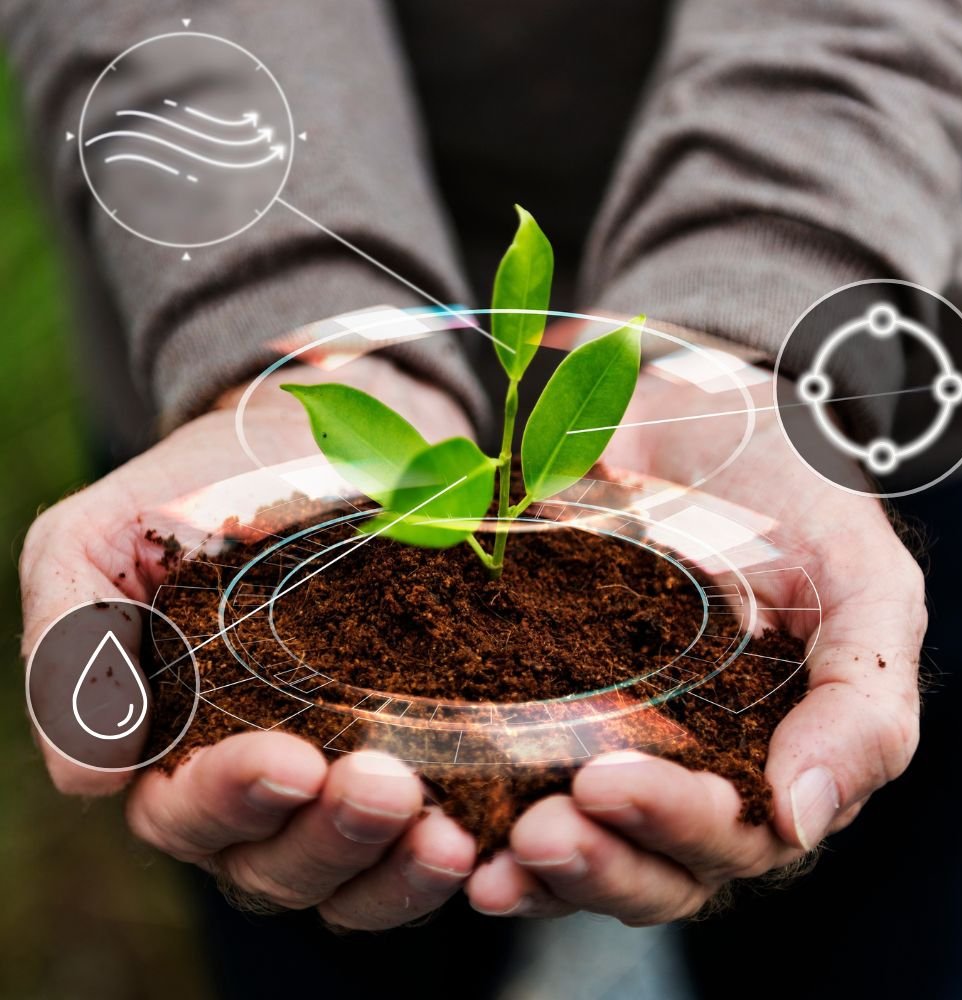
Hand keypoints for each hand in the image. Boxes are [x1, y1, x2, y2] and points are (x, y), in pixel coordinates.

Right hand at [20, 353, 477, 929]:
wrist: (308, 442)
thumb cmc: (194, 494)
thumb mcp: (97, 542)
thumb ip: (72, 643)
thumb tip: (92, 778)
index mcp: (172, 748)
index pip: (188, 813)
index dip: (232, 801)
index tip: (288, 762)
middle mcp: (258, 782)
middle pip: (278, 864)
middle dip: (327, 838)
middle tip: (382, 785)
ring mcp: (340, 774)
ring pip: (357, 872)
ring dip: (396, 867)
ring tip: (443, 830)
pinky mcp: (419, 752)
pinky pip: (429, 832)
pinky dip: (453, 847)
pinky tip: (484, 825)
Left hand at [465, 357, 925, 923]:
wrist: (708, 417)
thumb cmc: (800, 501)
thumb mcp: (863, 586)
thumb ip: (862, 702)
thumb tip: (801, 820)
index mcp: (770, 760)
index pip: (728, 836)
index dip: (672, 826)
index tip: (606, 784)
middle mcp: (689, 767)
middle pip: (647, 862)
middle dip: (595, 860)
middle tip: (539, 832)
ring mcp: (612, 734)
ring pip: (579, 838)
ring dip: (533, 863)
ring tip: (486, 861)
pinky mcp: (545, 692)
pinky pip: (511, 768)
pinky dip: (480, 803)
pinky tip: (441, 815)